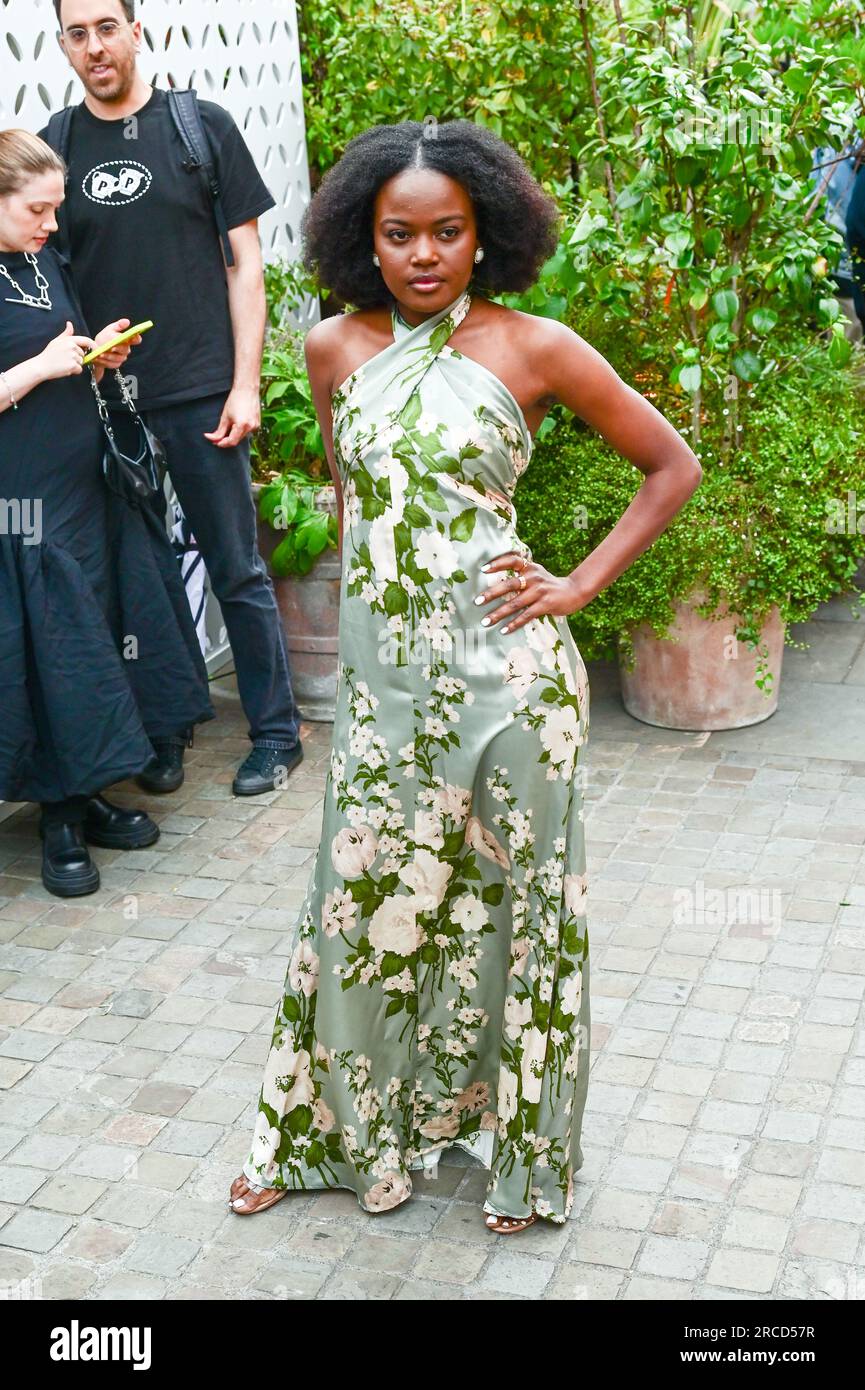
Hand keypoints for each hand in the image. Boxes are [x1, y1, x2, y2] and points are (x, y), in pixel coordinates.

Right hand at [37, 320, 95, 380]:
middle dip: (77, 358)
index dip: (93, 345)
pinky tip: (65, 369)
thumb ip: (66, 334)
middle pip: (83, 354)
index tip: (96, 349)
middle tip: (66, 359)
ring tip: (64, 363)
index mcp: (69, 340)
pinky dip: (74, 371)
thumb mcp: (57, 341)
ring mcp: (73, 356)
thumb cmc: (49, 354)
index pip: (86, 340)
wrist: (42, 366)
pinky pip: (79, 369)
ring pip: (81, 362)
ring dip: (75, 365)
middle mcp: (72, 347)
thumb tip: (69, 324)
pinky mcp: (73, 365)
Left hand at [92, 317, 141, 370]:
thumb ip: (119, 325)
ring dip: (109, 356)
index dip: (136, 339)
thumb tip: (127, 321)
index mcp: (127, 340)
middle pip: (125, 350)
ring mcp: (121, 358)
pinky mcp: (115, 364)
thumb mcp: (110, 329)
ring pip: (118, 358)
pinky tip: (98, 358)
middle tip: (111, 347)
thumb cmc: (105, 338)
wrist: (95, 348)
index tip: (133, 337)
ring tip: (100, 354)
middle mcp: (126, 349)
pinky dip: (104, 361)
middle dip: (118, 348)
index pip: (136, 340)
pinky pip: (111, 364)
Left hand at [203, 385, 260, 447]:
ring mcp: (256, 426)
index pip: (231, 442)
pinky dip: (240, 430)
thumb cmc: (235, 400)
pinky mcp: (257, 423)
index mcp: (242, 426)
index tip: (214, 443)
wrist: (247, 389)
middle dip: (227, 440)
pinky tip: (237, 421)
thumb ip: (219, 430)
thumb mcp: (224, 416)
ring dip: (233, 435)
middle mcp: (251, 427)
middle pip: (237, 440)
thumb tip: (212, 439)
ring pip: (242, 436)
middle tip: (217, 438)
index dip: (222, 444)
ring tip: (228, 425)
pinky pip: (247, 431)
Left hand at [473, 550, 588, 634]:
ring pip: (515, 603)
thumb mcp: (536, 573)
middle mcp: (534, 577)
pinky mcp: (545, 604)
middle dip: (491, 593)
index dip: (497, 563)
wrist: (574, 591)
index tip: (482, 569)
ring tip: (485, 621)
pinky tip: (504, 630)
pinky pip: (526, 615)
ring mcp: (540, 591)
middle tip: (477, 601)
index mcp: (530, 567)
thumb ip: (520, 573)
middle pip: (509, 584)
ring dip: (498, 614)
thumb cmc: (548, 584)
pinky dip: (514, 624)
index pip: (512, 560)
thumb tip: (494, 581)